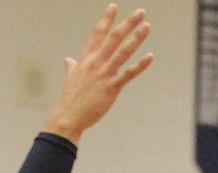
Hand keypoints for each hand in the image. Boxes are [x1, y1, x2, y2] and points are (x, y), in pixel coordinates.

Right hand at [43, 5, 153, 144]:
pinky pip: (128, 74)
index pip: (98, 33)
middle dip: (128, 23)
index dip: (107, 19)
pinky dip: (140, 65)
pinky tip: (150, 56)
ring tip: (147, 27)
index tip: (114, 6)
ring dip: (136, 38)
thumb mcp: (70, 78)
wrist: (68, 117)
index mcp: (86, 58)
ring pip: (123, 52)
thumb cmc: (69, 99)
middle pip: (114, 37)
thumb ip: (72, 66)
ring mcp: (104, 74)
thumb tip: (68, 59)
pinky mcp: (111, 88)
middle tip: (141, 12)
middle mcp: (96, 62)